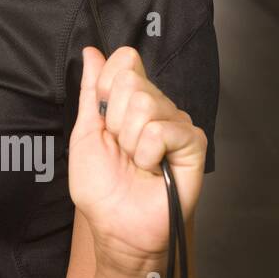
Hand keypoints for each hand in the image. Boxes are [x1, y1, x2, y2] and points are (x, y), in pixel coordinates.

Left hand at [68, 46, 207, 275]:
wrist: (116, 224)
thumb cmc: (101, 185)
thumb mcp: (85, 132)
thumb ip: (90, 91)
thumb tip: (92, 52)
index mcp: (130, 101)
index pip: (124, 61)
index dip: (105, 87)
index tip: (102, 118)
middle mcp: (157, 107)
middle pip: (132, 82)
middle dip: (114, 120)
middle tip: (121, 148)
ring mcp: (176, 124)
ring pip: (146, 104)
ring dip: (129, 140)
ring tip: (136, 161)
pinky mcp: (193, 144)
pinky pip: (162, 130)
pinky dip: (147, 153)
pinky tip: (152, 168)